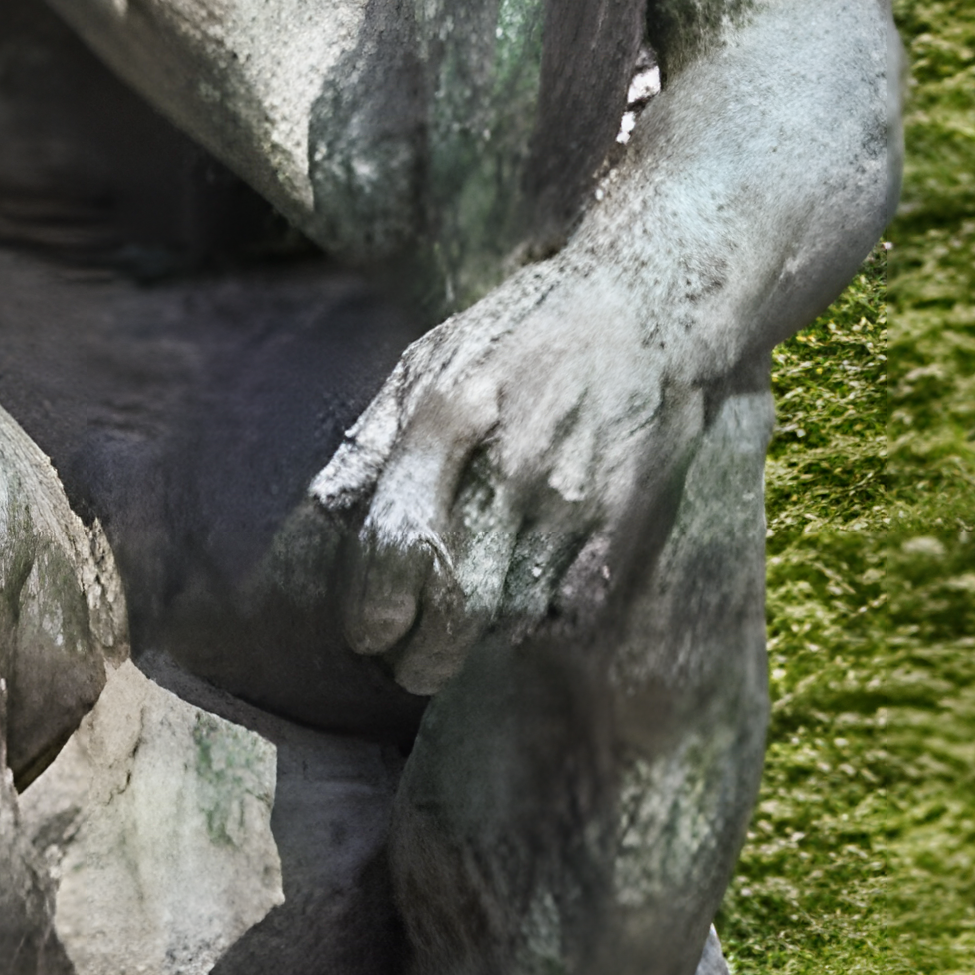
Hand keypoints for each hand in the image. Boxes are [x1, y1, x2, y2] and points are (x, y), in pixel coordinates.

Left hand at [313, 251, 703, 692]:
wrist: (648, 304)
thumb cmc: (524, 329)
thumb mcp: (432, 356)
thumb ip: (376, 435)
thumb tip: (327, 508)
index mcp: (450, 413)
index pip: (396, 537)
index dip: (373, 604)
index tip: (366, 633)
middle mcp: (511, 462)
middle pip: (457, 598)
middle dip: (426, 654)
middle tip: (411, 670)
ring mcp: (573, 494)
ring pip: (513, 610)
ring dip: (480, 640)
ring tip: (463, 640)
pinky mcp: (623, 516)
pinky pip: (572, 605)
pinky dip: (540, 623)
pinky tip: (524, 612)